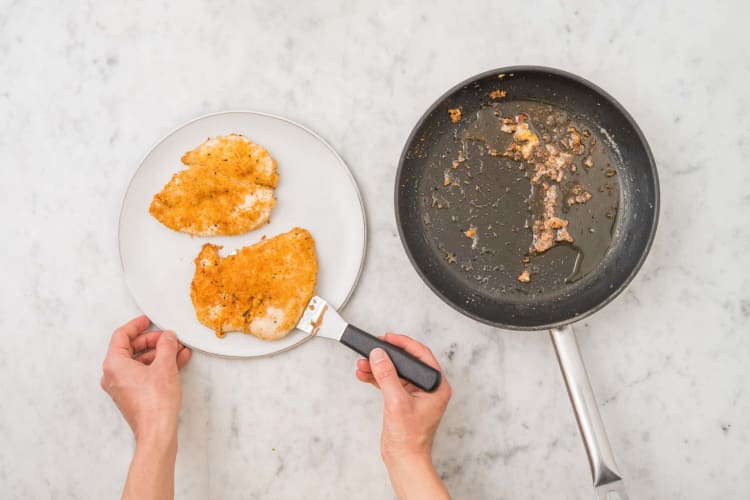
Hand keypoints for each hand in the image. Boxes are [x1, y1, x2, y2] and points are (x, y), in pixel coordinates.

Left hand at [100, 315, 190, 442]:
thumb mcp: (165, 366)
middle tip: (168, 338)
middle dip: (153, 341)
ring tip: (178, 350)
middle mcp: (113, 375)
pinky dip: (158, 366)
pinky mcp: (132, 395)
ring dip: (159, 354)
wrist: (157, 431)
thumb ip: (166, 346)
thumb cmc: (155, 403)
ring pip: (140, 361)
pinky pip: (144, 373)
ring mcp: (122, 386)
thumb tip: (167, 337)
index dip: (136, 325)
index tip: (147, 321)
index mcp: (114, 364)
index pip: (121, 336)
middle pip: (131, 348)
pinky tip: (176, 362)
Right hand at [356, 334, 451, 499]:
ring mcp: (416, 394)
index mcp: (436, 386)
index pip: (421, 355)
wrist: (404, 460)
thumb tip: (380, 356)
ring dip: (378, 367)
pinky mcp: (404, 400)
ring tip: (362, 365)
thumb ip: (387, 376)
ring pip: (396, 372)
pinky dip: (377, 378)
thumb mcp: (396, 402)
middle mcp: (428, 388)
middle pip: (406, 362)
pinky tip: (365, 375)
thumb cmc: (410, 439)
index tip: (388, 338)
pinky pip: (390, 382)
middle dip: (386, 356)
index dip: (403, 344)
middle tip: (373, 350)